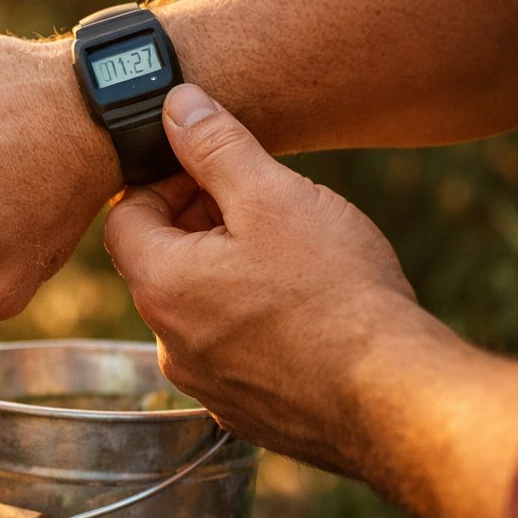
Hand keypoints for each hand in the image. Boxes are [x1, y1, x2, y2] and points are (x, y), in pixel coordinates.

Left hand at [103, 83, 427, 472]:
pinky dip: (255, 323)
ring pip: (199, 308)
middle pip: (161, 262)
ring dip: (230, 273)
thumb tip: (176, 107)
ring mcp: (204, 382)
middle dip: (201, 225)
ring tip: (294, 256)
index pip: (125, 216)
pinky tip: (307, 310)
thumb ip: (216, 147)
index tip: (212, 169)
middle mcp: (167, 342)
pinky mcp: (243, 410)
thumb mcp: (273, 197)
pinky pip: (232, 351)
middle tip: (261, 204)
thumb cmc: (335, 293)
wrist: (392, 394)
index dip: (165, 181)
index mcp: (159, 285)